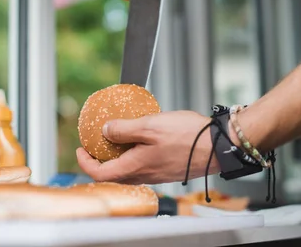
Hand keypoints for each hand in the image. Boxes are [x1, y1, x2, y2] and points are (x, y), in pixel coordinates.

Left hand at [76, 111, 219, 184]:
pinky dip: (135, 155)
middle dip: (100, 160)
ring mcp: (158, 174)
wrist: (219, 146)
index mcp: (136, 166)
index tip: (81, 149)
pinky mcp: (168, 169)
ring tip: (118, 138)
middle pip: (114, 174)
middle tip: (96, 144)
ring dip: (118, 157)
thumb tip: (104, 131)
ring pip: (129, 170)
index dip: (85, 162)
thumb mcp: (151, 125)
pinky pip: (144, 166)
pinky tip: (142, 139)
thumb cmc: (188, 136)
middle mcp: (146, 175)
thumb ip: (125, 129)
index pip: (101, 173)